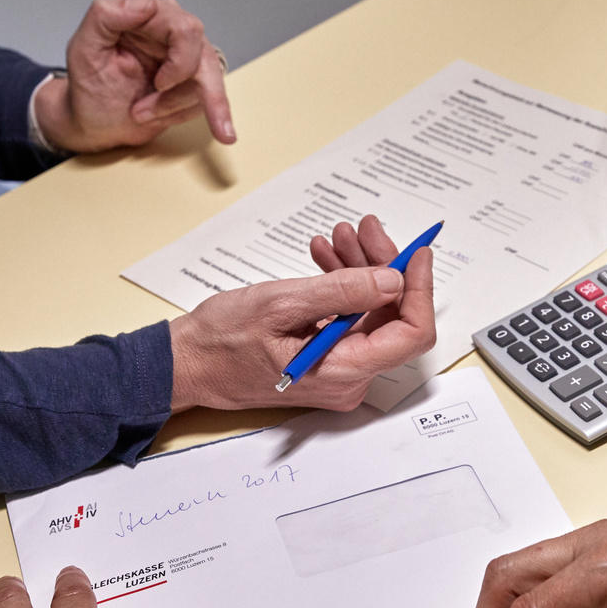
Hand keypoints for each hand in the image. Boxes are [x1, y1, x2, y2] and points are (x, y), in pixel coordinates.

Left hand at [34, 0, 234, 152]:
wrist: (98, 122)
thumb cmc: (90, 87)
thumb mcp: (84, 50)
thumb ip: (105, 15)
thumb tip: (144, 3)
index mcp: (146, 14)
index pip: (184, 28)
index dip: (179, 62)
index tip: (159, 85)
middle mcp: (171, 27)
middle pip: (204, 56)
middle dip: (179, 94)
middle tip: (144, 112)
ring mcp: (187, 53)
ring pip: (208, 82)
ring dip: (175, 107)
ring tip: (140, 115)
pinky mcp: (196, 76)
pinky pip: (208, 99)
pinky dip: (181, 115)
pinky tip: (154, 116)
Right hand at [167, 214, 435, 411]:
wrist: (187, 363)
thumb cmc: (221, 342)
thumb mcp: (281, 305)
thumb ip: (342, 293)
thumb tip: (392, 280)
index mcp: (342, 372)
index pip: (409, 334)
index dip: (419, 288)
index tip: (416, 252)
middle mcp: (348, 379)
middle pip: (390, 317)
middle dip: (382, 267)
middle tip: (365, 229)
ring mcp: (338, 371)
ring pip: (370, 313)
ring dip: (359, 270)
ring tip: (339, 237)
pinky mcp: (327, 360)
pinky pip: (349, 320)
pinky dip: (342, 287)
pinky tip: (326, 258)